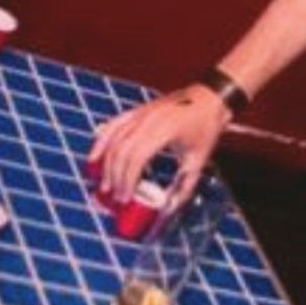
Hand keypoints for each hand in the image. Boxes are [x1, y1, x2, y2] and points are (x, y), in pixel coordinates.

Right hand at [88, 84, 227, 206]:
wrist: (210, 97)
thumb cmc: (206, 126)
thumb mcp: (199, 159)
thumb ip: (184, 185)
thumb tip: (171, 207)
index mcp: (164, 131)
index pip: (136, 158)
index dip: (128, 180)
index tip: (126, 198)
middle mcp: (148, 120)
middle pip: (122, 151)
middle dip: (115, 176)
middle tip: (115, 196)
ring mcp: (141, 113)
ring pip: (114, 139)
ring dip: (106, 163)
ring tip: (104, 183)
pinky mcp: (138, 111)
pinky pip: (114, 125)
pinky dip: (102, 140)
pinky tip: (95, 155)